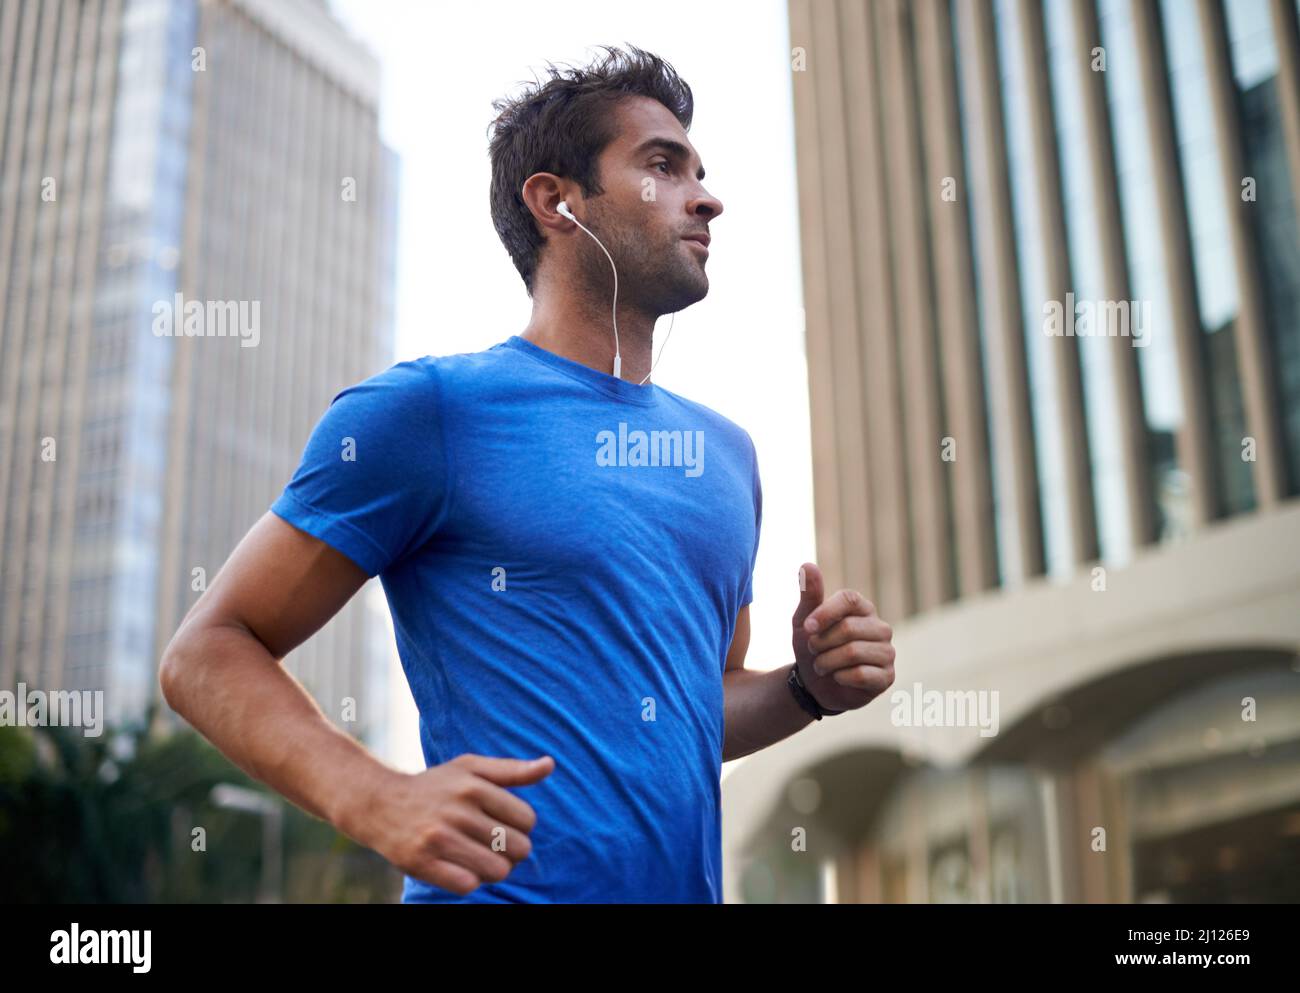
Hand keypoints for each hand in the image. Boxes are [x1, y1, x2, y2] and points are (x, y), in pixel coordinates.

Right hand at [357, 753, 554, 894]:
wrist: (379, 803)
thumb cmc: (434, 786)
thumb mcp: (471, 768)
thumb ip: (512, 770)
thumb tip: (550, 764)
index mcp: (474, 785)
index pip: (528, 819)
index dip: (520, 826)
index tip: (502, 824)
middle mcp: (457, 810)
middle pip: (517, 848)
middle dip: (511, 851)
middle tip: (492, 844)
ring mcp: (438, 838)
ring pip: (497, 870)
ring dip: (493, 869)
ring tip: (479, 858)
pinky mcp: (422, 863)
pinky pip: (467, 886)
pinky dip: (469, 881)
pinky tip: (458, 867)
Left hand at [791, 562, 894, 713]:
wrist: (815, 685)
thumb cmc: (813, 647)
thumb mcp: (804, 621)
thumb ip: (809, 594)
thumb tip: (807, 565)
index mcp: (862, 609)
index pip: (849, 599)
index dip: (825, 613)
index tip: (806, 627)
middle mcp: (880, 627)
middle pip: (848, 628)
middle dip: (821, 643)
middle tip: (813, 650)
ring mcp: (887, 652)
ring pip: (853, 652)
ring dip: (827, 662)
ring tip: (821, 666)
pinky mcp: (887, 676)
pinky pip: (861, 674)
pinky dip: (840, 677)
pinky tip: (838, 677)